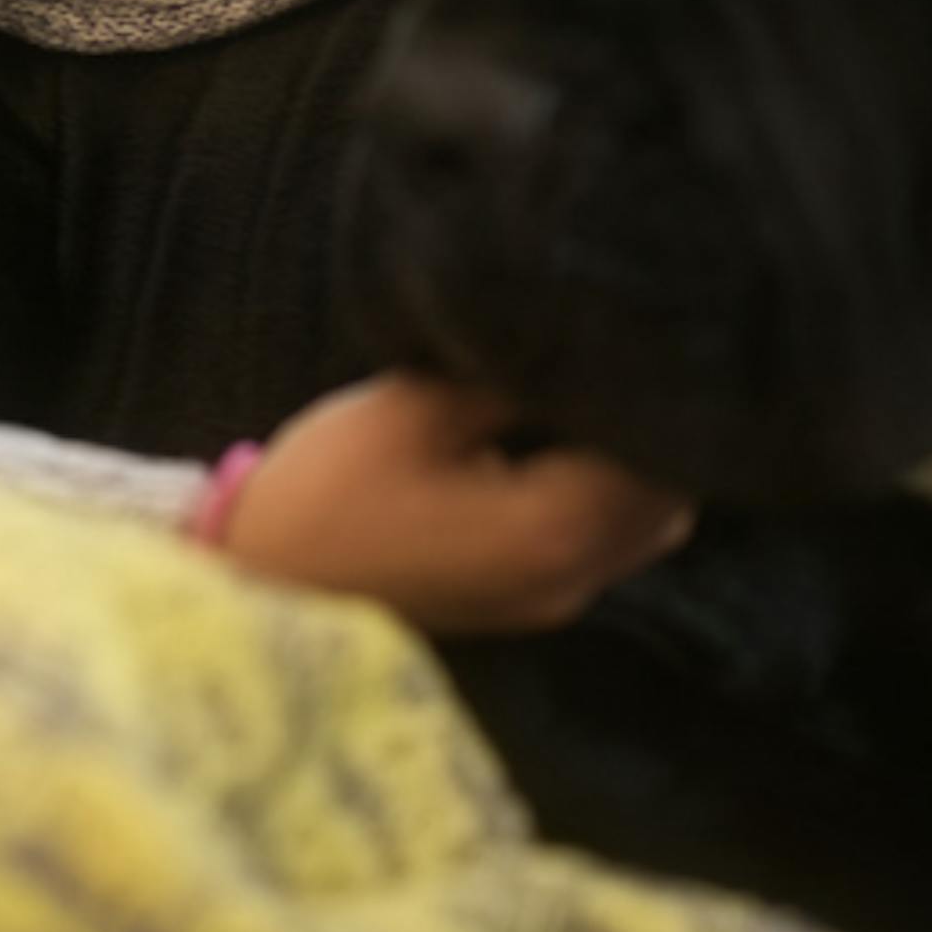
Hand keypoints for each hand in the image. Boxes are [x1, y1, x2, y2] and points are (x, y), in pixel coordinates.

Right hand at [220, 371, 695, 633]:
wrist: (263, 580)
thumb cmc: (329, 491)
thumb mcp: (417, 407)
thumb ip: (514, 374)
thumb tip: (580, 334)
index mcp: (553, 531)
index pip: (661, 456)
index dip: (659, 392)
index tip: (641, 333)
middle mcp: (570, 577)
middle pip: (668, 496)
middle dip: (656, 427)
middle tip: (619, 351)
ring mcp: (549, 597)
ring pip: (641, 522)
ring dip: (629, 462)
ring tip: (586, 389)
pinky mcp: (524, 598)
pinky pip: (598, 538)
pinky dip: (599, 490)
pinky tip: (557, 434)